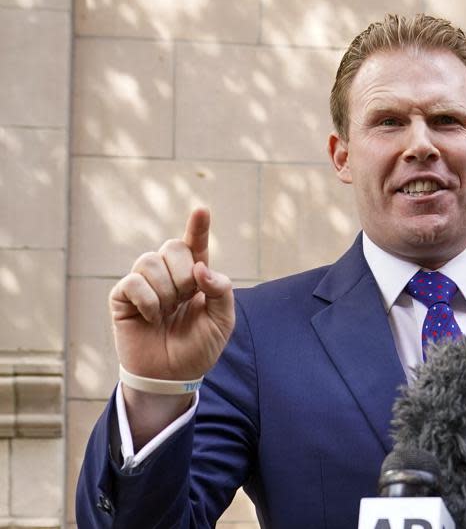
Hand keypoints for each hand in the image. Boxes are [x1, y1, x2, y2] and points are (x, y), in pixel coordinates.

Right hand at [110, 208, 234, 381]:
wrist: (173, 376)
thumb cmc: (198, 347)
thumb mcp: (222, 320)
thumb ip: (221, 291)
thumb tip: (201, 268)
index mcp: (195, 276)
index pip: (195, 245)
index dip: (198, 226)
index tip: (202, 210)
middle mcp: (168, 274)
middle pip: (172, 247)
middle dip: (183, 274)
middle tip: (185, 299)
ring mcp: (144, 283)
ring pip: (150, 260)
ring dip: (165, 289)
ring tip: (167, 311)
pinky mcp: (123, 297)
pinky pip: (133, 282)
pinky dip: (148, 300)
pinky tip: (152, 318)